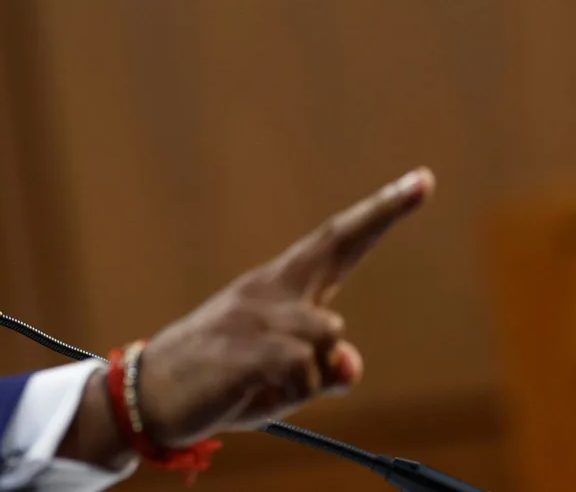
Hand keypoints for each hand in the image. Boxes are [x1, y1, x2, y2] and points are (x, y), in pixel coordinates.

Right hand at [133, 167, 435, 446]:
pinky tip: (254, 390)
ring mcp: (256, 313)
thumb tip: (349, 364)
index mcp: (278, 288)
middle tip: (423, 181)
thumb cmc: (221, 381)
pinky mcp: (247, 346)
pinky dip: (292, 390)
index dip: (378, 214)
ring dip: (312, 373)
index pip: (335, 244)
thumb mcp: (280, 378)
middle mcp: (269, 289)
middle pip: (334, 245)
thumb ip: (322, 369)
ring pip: (328, 336)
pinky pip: (303, 369)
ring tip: (268, 383)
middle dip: (381, 212)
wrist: (153, 395)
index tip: (421, 182)